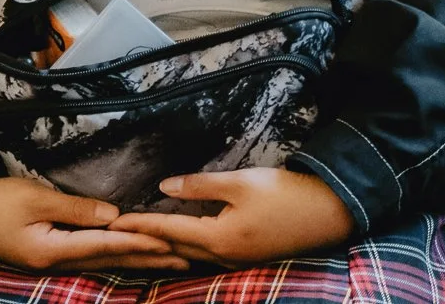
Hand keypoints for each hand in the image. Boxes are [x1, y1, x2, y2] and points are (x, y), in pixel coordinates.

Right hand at [0, 175, 186, 272]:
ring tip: (169, 260)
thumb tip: (113, 215)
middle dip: (148, 258)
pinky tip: (131, 256)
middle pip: (110, 260)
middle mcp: (55, 262)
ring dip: (137, 260)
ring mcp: (51, 261)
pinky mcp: (49, 254)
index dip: (138, 240)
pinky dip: (116, 256)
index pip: (105, 245)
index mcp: (51, 250)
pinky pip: (91, 257)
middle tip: (185, 257)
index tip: (169, 240)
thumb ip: (74, 209)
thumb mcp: (34, 199)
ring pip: (103, 262)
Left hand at [111, 168, 352, 267]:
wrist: (330, 212)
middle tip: (119, 233)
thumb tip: (164, 187)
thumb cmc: (286, 195)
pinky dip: (188, 247)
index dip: (140, 225)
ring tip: (143, 238)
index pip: (168, 232)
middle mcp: (223, 257)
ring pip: (191, 255)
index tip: (115, 222)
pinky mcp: (247, 256)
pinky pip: (207, 255)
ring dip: (166, 246)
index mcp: (218, 239)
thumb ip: (201, 186)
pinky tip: (183, 240)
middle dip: (147, 241)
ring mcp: (236, 260)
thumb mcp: (241, 183)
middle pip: (176, 250)